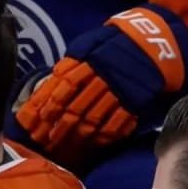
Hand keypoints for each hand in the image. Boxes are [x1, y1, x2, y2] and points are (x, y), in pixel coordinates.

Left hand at [14, 5, 187, 171]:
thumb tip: (50, 80)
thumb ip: (70, 62)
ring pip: (95, 116)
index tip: (36, 121)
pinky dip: (106, 133)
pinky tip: (94, 143)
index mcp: (86, 61)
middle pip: (76, 106)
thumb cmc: (113, 42)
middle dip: (60, 126)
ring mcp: (118, 90)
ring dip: (79, 134)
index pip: (62, 86)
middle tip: (47, 142)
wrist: (151, 41)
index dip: (47, 105)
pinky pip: (119, 121)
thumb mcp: (88, 43)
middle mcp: (101, 77)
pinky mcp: (134, 100)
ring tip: (66, 148)